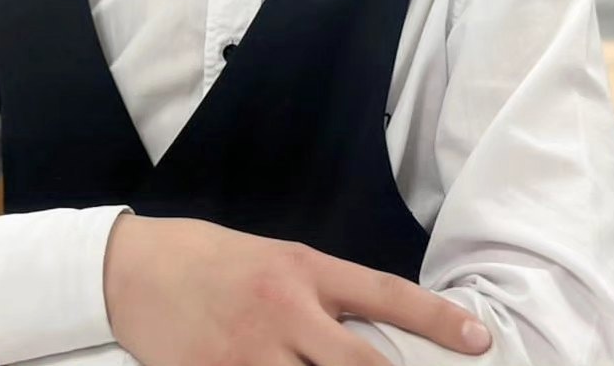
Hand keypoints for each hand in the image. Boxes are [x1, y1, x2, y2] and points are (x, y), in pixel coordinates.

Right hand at [103, 214, 491, 365]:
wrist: (135, 268)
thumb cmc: (209, 258)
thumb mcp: (273, 260)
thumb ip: (319, 294)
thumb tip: (366, 332)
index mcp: (303, 268)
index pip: (384, 294)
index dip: (436, 319)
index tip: (479, 339)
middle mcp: (286, 310)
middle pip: (362, 363)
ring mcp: (250, 352)